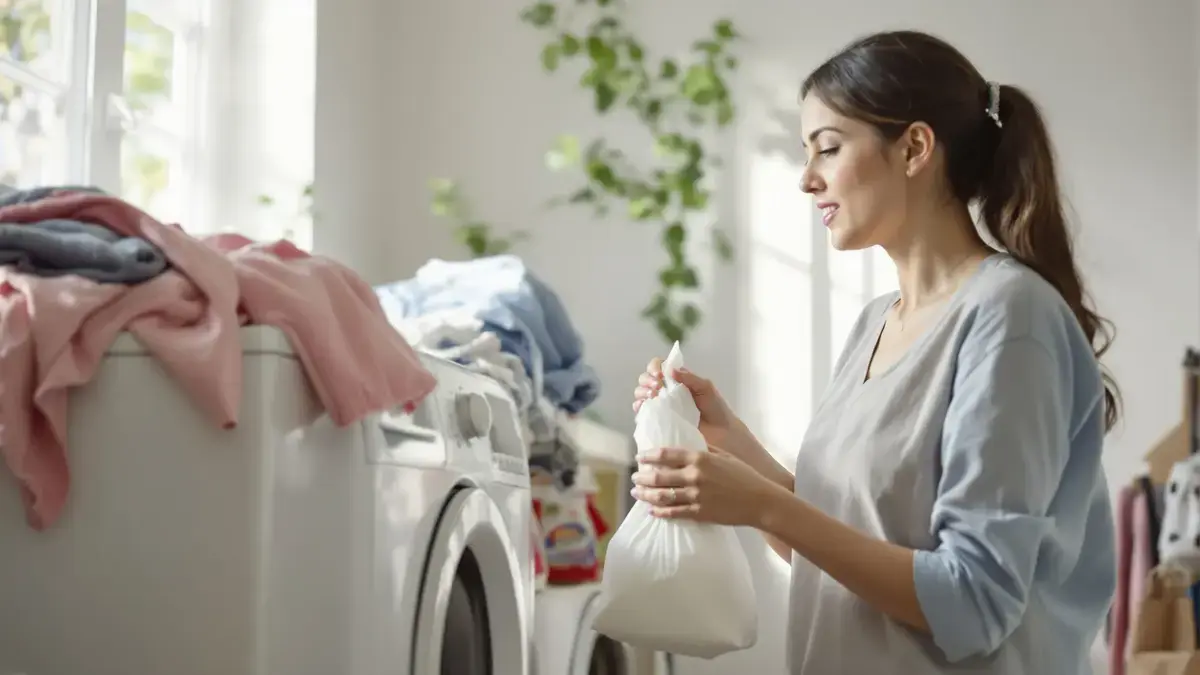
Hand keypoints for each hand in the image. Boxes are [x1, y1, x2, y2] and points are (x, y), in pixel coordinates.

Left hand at [631, 446, 787, 526]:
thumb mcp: (724, 455)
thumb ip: (705, 450)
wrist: (760, 501)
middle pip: (658, 476)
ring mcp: (695, 496)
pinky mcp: (699, 513)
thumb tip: (688, 445)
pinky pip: (673, 513)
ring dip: (645, 495)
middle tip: (634, 478)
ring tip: (636, 493)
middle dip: (642, 477)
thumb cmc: (745, 476)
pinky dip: (659, 511)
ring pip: (661, 496)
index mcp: (700, 458)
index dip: (648, 456)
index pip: (665, 454)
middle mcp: (694, 476)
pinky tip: (651, 510)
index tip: (639, 457)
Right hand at [632, 359, 746, 454]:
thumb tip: (670, 370)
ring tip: (653, 397)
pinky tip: (644, 407)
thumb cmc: (716, 408)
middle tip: (657, 387)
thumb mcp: (706, 387)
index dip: (654, 367)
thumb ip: (689, 377)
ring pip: (641, 393)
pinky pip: (642, 411)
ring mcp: (662, 405)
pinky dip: (639, 406)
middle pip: (645, 379)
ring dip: (642, 392)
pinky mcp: (659, 420)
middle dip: (647, 380)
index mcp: (677, 379)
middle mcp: (666, 391)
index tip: (660, 375)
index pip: (658, 366)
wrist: (721, 433)